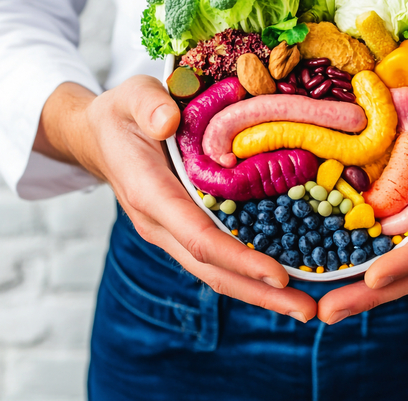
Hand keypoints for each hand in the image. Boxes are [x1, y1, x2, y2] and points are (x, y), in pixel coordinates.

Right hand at [35, 77, 316, 322]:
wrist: (99, 137)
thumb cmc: (121, 115)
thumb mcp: (132, 96)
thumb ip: (149, 105)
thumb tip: (168, 120)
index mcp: (149, 193)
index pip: (198, 236)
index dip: (238, 258)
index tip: (279, 274)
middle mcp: (159, 223)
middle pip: (211, 269)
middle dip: (259, 292)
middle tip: (308, 311)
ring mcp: (169, 232)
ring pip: (214, 272)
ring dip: (258, 292)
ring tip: (304, 306)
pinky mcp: (181, 230)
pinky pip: (215, 259)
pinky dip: (247, 274)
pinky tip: (281, 281)